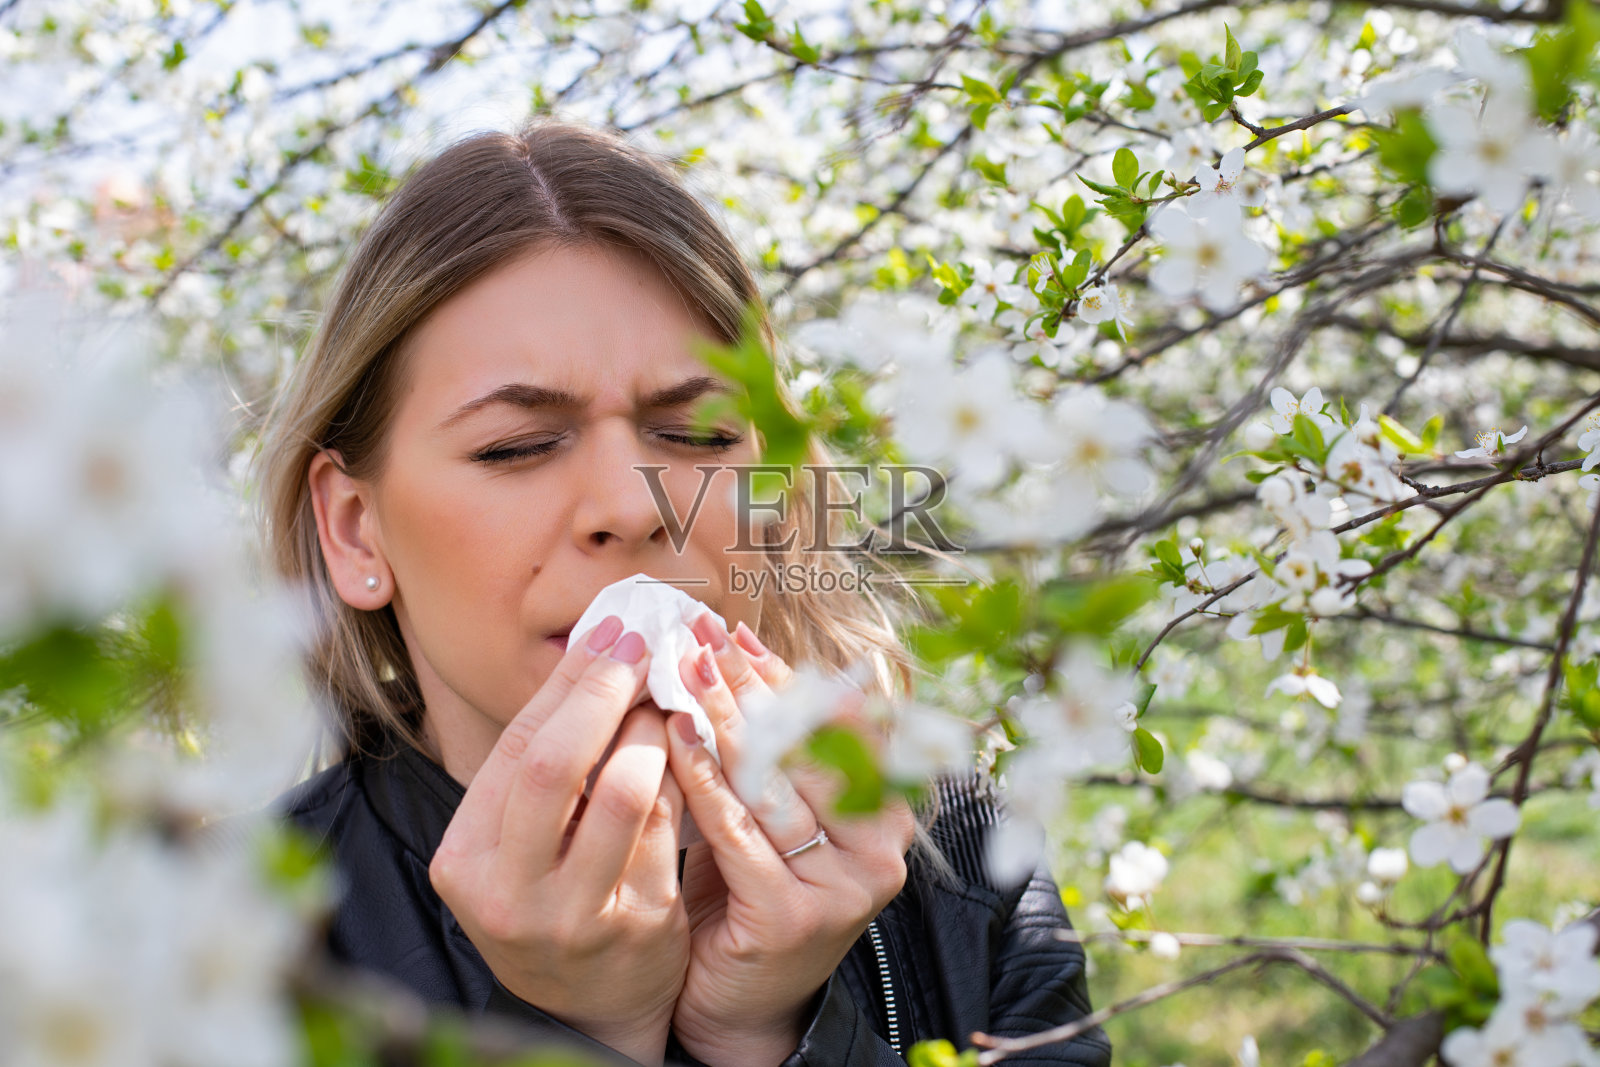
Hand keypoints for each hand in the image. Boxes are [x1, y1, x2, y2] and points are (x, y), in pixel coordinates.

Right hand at [428, 617, 689, 1065]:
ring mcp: (574, 914)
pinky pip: (670, 828)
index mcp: (464, 859)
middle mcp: (508, 892)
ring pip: (624, 794)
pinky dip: (684, 775)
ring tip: (667, 702)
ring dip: (652, 732)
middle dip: (603, 693)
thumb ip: (544, 763)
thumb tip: (599, 648)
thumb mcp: (520, 843)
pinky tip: (693, 747)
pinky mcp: (639, 925)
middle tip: (643, 646)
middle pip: (554, 765)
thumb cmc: (555, 896)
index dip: (566, 682)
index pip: (515, 748)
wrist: (593, 1005)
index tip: (609, 631)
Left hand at [663, 614, 915, 1066]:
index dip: (788, 675)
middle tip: (699, 642)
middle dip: (750, 687)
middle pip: (810, 745)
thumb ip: (775, 751)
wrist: (739, 1003)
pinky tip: (672, 739)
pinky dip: (703, 779)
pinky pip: (738, 832)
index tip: (736, 634)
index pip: (843, 724)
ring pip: (775, 782)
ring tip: (681, 676)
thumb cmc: (751, 893)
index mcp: (890, 814)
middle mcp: (881, 850)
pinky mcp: (793, 918)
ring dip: (723, 719)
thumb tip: (735, 652)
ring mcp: (842, 888)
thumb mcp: (778, 815)